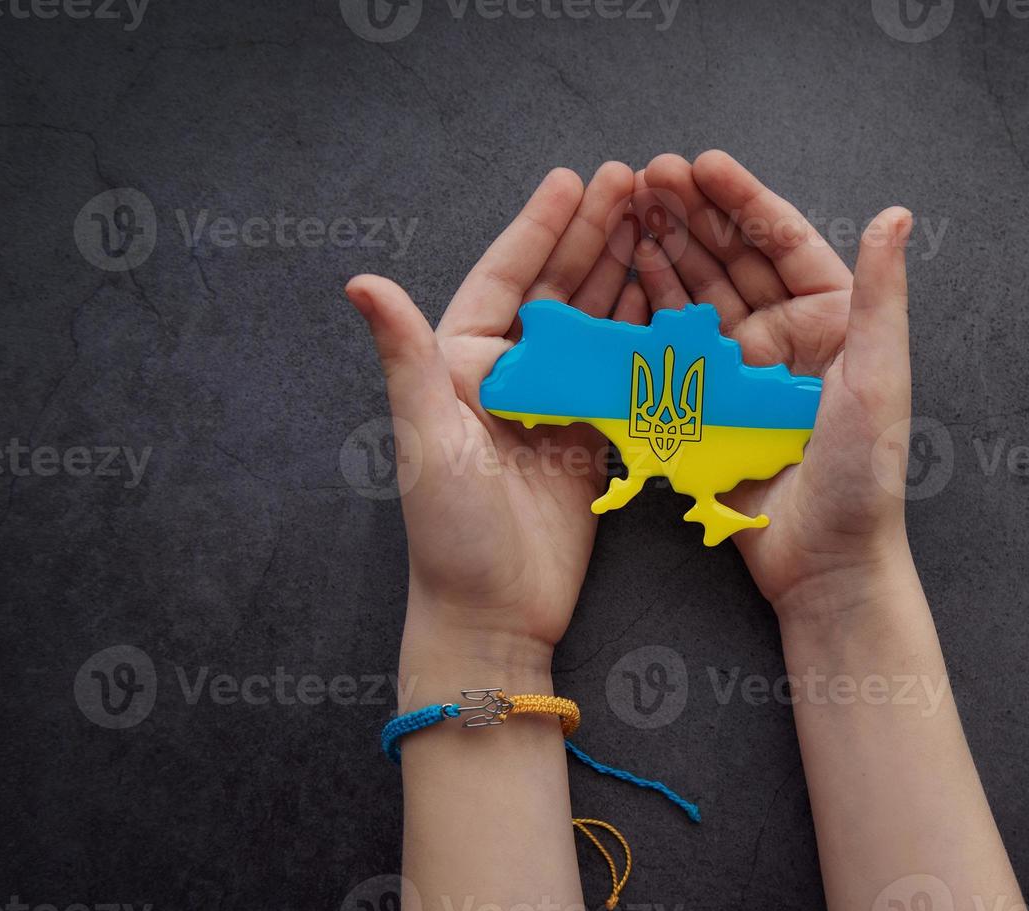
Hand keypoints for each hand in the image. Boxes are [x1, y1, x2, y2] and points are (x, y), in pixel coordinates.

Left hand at [345, 163, 642, 661]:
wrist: (494, 612)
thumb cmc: (449, 530)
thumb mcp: (425, 436)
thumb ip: (406, 354)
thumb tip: (360, 280)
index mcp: (462, 363)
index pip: (507, 277)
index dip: (540, 226)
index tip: (574, 179)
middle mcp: (509, 375)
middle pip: (557, 290)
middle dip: (595, 235)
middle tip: (637, 183)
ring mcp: (554, 404)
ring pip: (594, 322)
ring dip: (624, 273)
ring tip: (661, 225)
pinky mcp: (591, 436)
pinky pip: (622, 372)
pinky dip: (645, 334)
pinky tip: (669, 298)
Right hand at [636, 151, 915, 611]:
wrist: (825, 564)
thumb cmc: (865, 475)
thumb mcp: (877, 378)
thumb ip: (880, 296)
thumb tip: (898, 214)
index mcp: (831, 322)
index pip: (783, 243)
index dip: (743, 201)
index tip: (702, 164)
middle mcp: (786, 338)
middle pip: (732, 260)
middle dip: (692, 214)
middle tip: (647, 174)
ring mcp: (742, 370)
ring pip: (699, 295)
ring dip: (666, 250)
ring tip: (628, 209)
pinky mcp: (708, 405)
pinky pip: (674, 347)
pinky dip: (650, 308)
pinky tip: (626, 272)